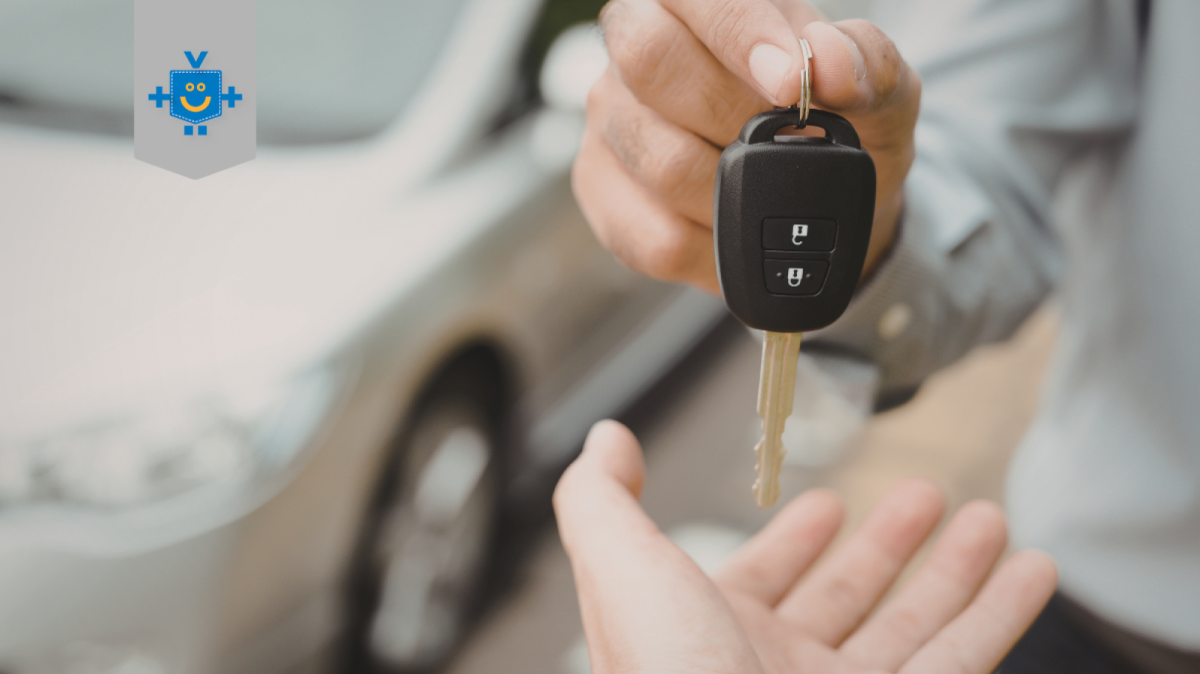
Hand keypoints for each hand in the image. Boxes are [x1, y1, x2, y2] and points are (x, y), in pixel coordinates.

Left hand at [554, 421, 1056, 673]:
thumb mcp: (622, 570)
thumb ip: (601, 500)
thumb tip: (606, 438)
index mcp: (707, 632)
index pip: (759, 578)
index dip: (791, 541)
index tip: (828, 505)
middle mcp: (773, 671)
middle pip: (844, 597)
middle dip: (885, 545)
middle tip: (923, 495)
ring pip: (914, 626)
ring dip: (955, 570)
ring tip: (988, 518)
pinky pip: (963, 661)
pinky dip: (1001, 613)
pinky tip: (1029, 570)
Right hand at [573, 0, 919, 293]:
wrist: (819, 206)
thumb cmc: (838, 127)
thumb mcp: (878, 92)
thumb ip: (865, 63)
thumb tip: (831, 61)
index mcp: (695, 1)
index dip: (740, 34)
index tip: (789, 82)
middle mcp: (634, 49)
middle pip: (650, 62)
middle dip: (734, 115)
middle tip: (785, 145)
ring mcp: (611, 122)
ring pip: (661, 163)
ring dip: (735, 193)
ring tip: (769, 193)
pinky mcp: (602, 193)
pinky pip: (655, 236)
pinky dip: (716, 247)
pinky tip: (737, 230)